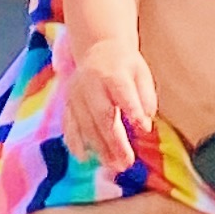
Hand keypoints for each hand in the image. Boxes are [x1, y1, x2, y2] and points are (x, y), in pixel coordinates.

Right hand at [60, 35, 156, 176]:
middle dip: (114, 141)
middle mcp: (91, 83)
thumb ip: (146, 96)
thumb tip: (146, 122)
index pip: (122, 92)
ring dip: (99, 147)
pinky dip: (74, 142)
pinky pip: (69, 125)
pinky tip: (84, 158)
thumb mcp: (141, 72)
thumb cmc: (124, 65)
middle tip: (127, 163)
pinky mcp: (68, 103)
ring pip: (86, 124)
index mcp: (112, 72)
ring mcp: (76, 94)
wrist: (97, 48)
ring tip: (114, 166)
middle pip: (102, 115)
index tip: (144, 129)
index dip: (132, 109)